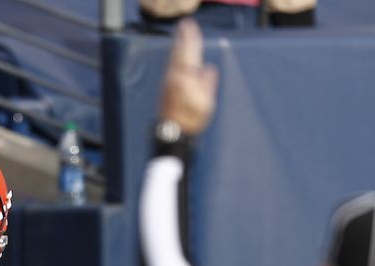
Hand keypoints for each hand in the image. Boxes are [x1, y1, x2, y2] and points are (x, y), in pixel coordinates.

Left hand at [158, 18, 218, 135]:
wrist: (171, 132)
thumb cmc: (191, 119)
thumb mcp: (205, 104)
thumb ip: (207, 84)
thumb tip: (209, 68)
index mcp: (186, 78)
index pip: (189, 54)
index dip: (191, 40)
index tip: (191, 27)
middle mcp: (175, 76)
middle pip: (179, 52)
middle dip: (182, 38)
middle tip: (184, 25)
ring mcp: (168, 81)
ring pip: (173, 58)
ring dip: (177, 45)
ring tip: (180, 35)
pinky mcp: (165, 87)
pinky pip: (171, 65)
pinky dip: (174, 56)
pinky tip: (176, 55)